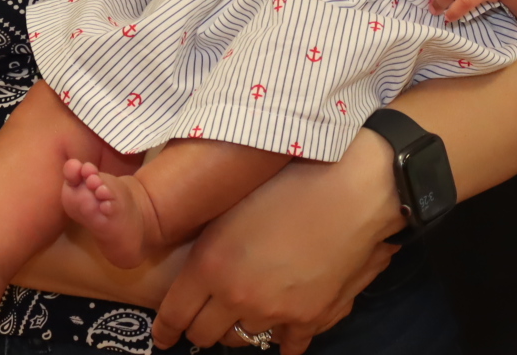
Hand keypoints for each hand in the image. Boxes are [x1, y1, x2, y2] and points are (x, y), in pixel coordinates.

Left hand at [153, 130, 400, 351]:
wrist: (353, 187)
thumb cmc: (291, 179)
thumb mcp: (233, 204)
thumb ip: (208, 243)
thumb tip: (196, 267)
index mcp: (210, 264)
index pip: (174, 314)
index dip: (165, 328)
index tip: (163, 335)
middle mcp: (236, 295)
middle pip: (204, 334)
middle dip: (200, 328)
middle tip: (205, 318)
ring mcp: (274, 312)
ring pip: (243, 339)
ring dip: (241, 327)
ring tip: (247, 310)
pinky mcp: (309, 318)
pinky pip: (286, 346)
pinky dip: (281, 339)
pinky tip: (281, 327)